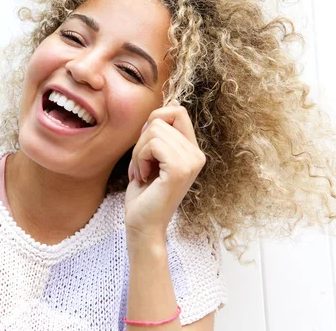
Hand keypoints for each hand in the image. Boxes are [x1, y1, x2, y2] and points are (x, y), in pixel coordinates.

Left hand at [125, 100, 205, 244]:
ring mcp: (191, 162)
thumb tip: (157, 112)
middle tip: (141, 165)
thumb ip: (158, 136)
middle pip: (161, 118)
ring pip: (154, 130)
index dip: (154, 120)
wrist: (142, 225)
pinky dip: (140, 159)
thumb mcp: (152, 157)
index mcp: (192, 150)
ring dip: (138, 152)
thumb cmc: (143, 194)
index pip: (177, 110)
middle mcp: (197, 155)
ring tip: (142, 173)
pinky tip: (143, 177)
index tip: (146, 147)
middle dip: (141, 140)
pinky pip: (153, 144)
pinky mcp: (180, 169)